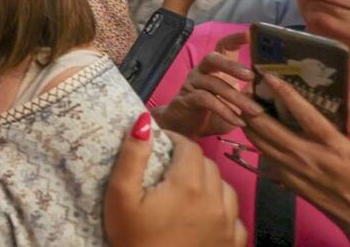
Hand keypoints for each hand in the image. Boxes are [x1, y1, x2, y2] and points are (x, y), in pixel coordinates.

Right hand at [104, 116, 245, 246]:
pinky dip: (223, 211)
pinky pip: (235, 218)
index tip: (159, 145)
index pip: (189, 146)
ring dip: (208, 182)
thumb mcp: (120, 196)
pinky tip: (206, 216)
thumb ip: (132, 156)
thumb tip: (144, 121)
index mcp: (188, 184)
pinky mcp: (232, 245)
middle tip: (167, 168)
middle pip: (208, 164)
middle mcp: (215, 200)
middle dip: (189, 160)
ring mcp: (227, 225)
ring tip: (187, 190)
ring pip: (225, 188)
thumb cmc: (133, 238)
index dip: (174, 140)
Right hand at [154, 31, 263, 138]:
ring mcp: (193, 84)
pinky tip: (239, 121)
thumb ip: (250, 92)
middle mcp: (202, 71)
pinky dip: (224, 111)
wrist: (187, 127)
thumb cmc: (215, 112)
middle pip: (213, 59)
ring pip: (214, 84)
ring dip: (237, 98)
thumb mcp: (236, 101)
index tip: (251, 34)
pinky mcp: (187, 99)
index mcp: (215, 67)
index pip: (223, 46)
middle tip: (250, 75)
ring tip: (256, 112)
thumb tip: (276, 87)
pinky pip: (206, 100)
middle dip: (232, 65)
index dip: (235, 38)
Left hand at [244, 73, 349, 233]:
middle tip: (244, 88)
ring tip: (241, 105)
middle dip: (251, 105)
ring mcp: (294, 170)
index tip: (269, 75)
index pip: (303, 112)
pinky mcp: (288, 181)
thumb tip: (347, 91)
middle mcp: (307, 155)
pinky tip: (253, 131)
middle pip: (268, 126)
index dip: (285, 92)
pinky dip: (257, 141)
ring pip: (260, 142)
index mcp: (331, 143)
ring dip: (248, 122)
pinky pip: (266, 156)